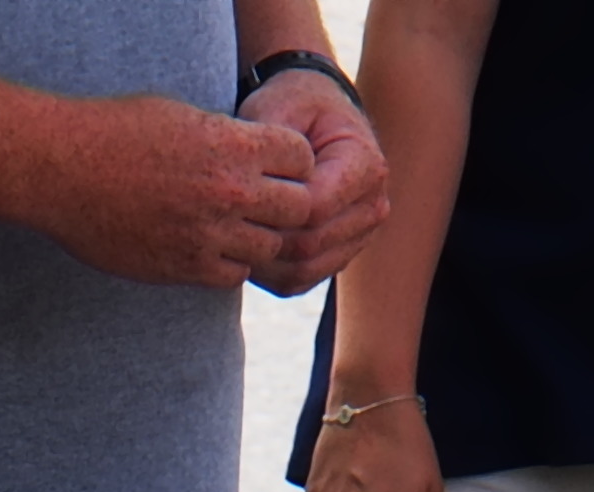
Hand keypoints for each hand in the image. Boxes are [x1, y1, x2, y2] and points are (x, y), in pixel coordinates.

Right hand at [24, 93, 328, 290]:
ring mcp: (207, 234)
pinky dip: (230, 264)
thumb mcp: (183, 116)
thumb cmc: (116, 133)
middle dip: (286, 203)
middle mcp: (228, 192)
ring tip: (233, 226)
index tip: (273, 164)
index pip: (302, 158)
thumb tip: (257, 156)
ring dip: (258, 238)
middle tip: (262, 201)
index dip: (292, 161)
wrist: (63, 172)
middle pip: (298, 208)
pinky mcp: (182, 268)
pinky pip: (233, 276)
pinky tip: (209, 247)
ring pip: (269, 248)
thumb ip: (228, 139)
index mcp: (232, 145)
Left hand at [231, 70, 387, 291]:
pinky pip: (297, 282)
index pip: (313, 209)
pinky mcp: (337, 257)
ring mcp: (358, 237)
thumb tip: (257, 187)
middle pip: (308, 246)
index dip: (268, 211)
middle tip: (220, 223)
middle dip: (260, 238)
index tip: (233, 196)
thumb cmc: (293, 107)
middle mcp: (372, 206)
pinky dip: (266, 273)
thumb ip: (271, 145)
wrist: (313, 118)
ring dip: (260, 261)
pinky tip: (244, 246)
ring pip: (302, 271)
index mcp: (366, 166)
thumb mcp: (280, 109)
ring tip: (229, 235)